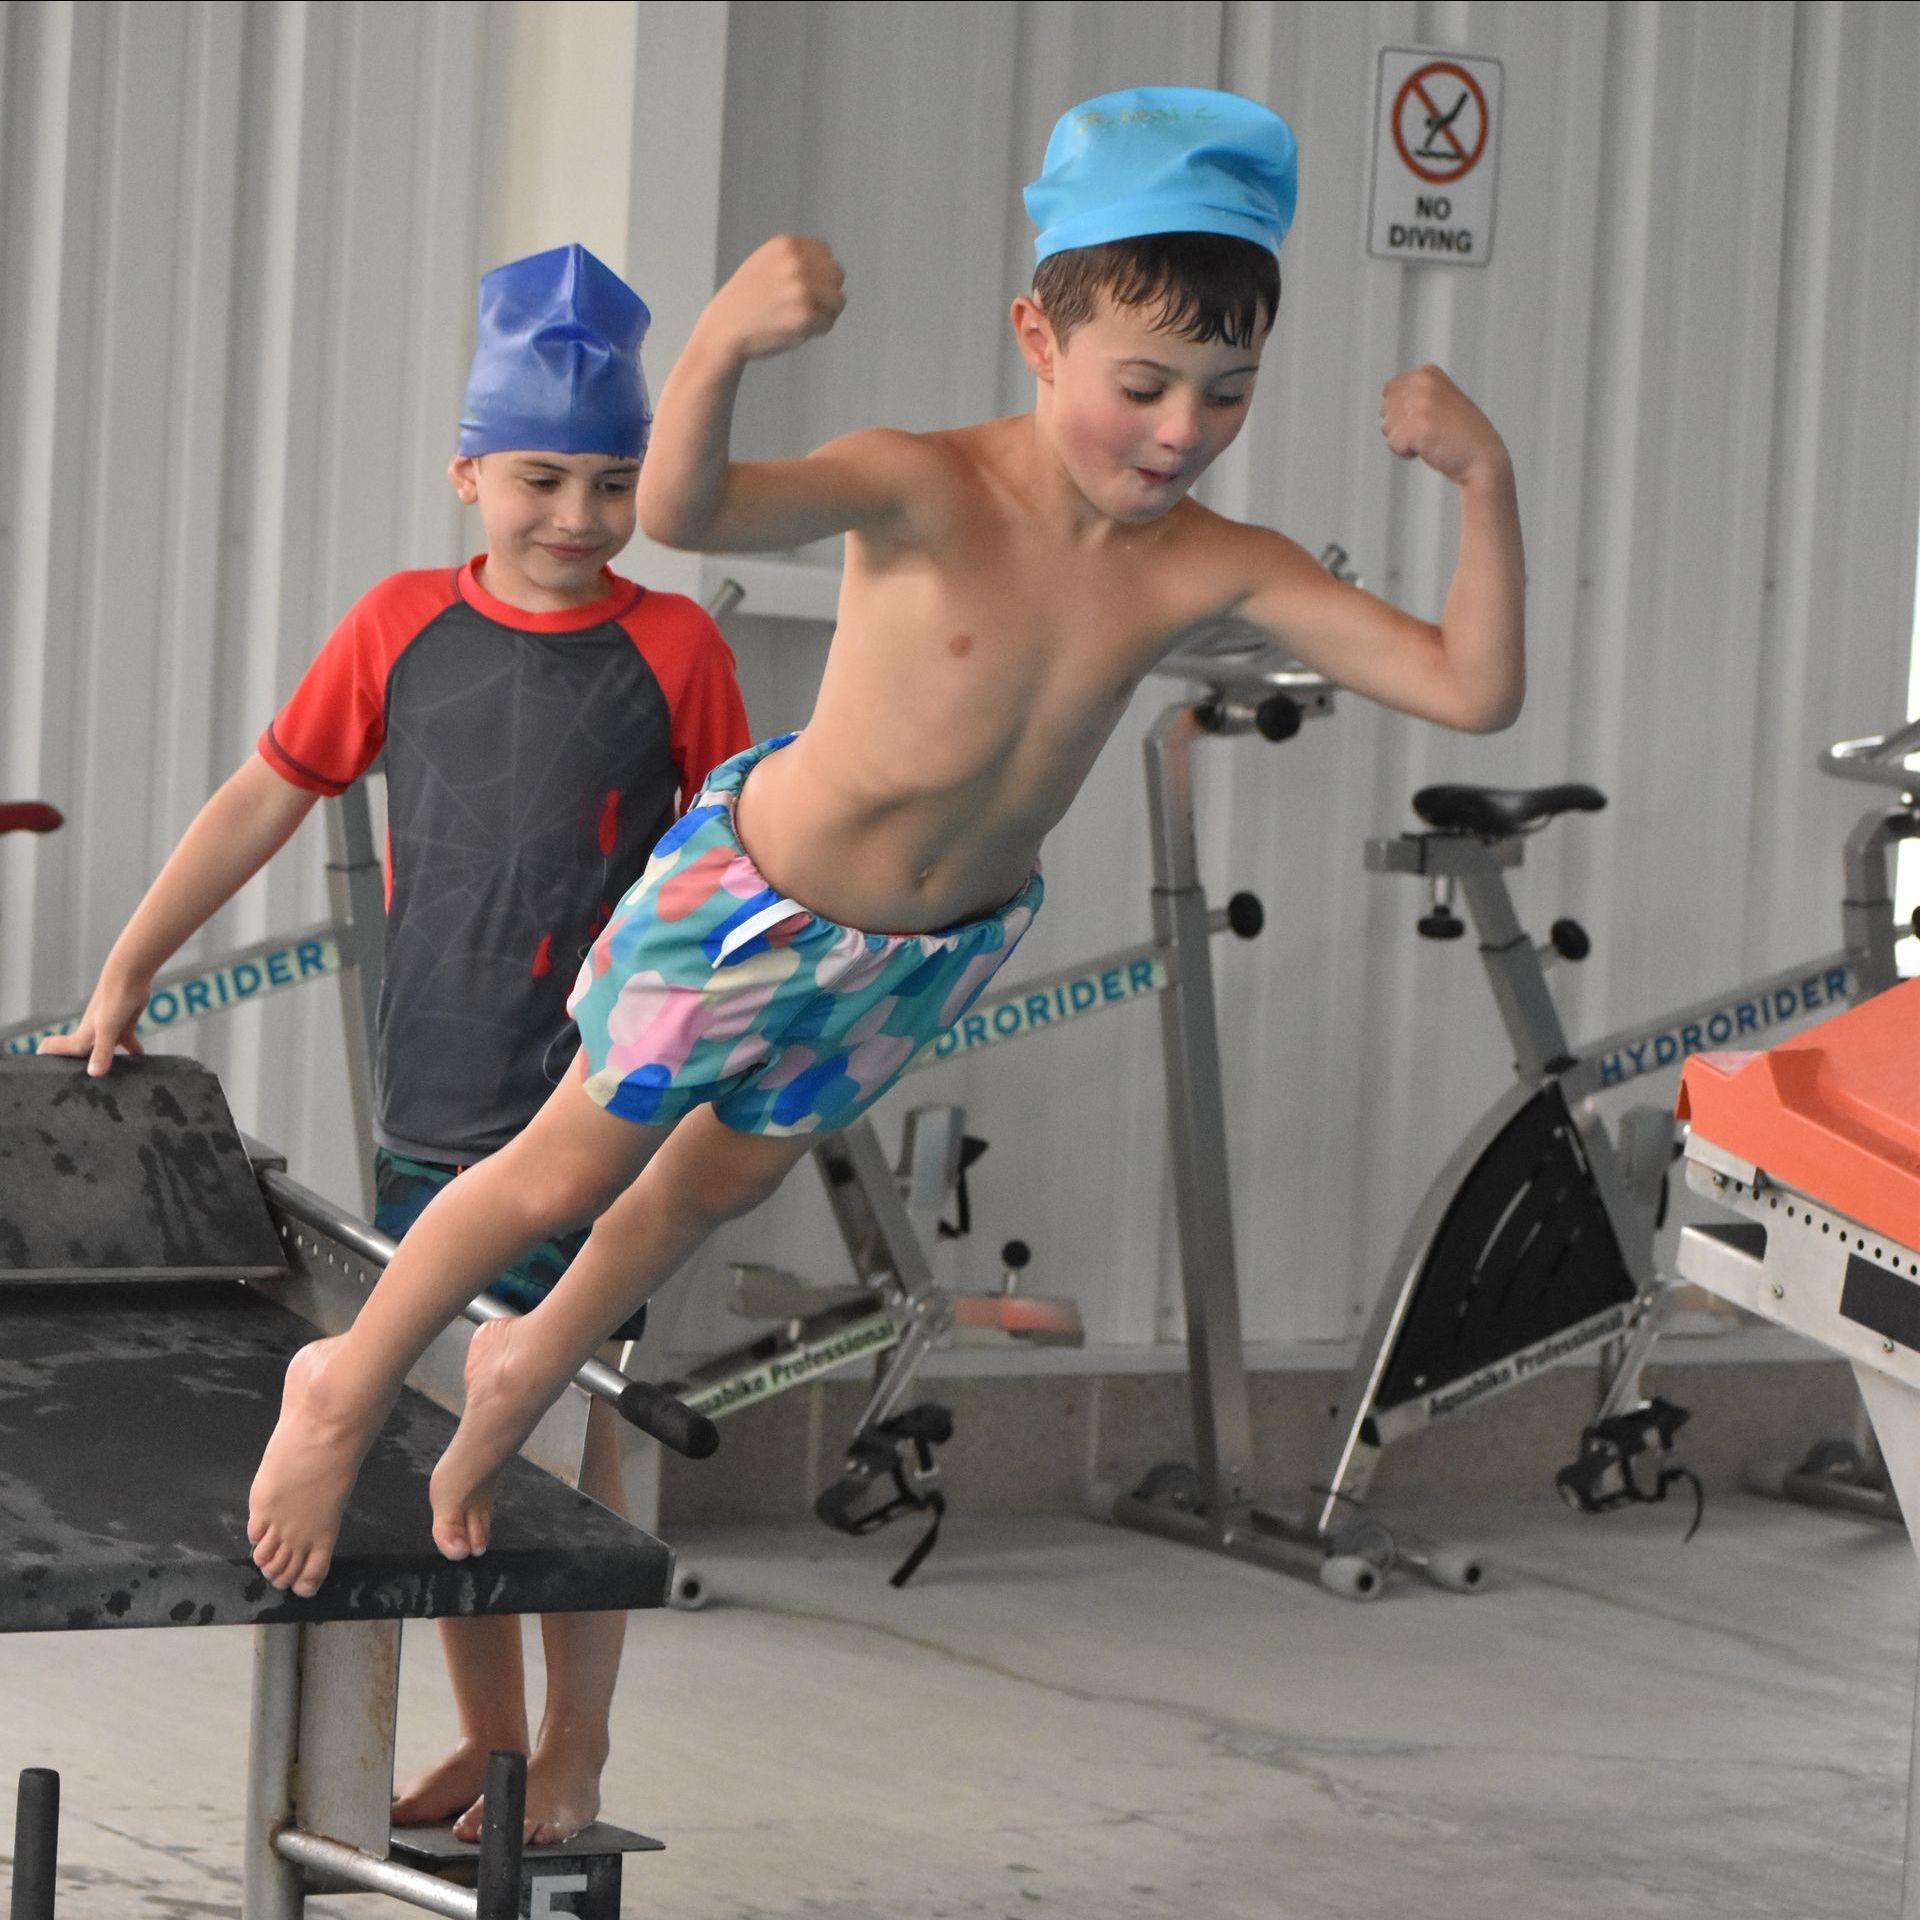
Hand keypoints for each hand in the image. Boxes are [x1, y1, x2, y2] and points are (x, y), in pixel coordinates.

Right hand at [35, 969, 149, 1075]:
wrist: (129, 976)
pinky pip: (127, 1042)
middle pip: (80, 1053)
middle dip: (78, 1066)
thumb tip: (94, 1074)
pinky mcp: (124, 1024)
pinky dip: (132, 1051)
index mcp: (82, 1036)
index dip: (48, 1055)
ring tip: (113, 1079)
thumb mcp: (107, 1029)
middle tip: (77, 1084)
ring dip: (107, 1061)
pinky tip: (140, 1060)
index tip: (39, 1069)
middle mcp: (92, 1034)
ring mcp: (108, 1029)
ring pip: (105, 1050)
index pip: (57, 1047)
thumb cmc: (113, 1000)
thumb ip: (102, 1052)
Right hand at [703, 236, 846, 362]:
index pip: (827, 255)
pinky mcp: (805, 315)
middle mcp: (796, 262)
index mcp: (787, 245)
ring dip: (824, 313)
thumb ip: (796, 258)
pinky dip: (816, 331)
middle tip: (802, 306)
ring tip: (800, 317)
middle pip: (837, 276)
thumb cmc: (747, 300)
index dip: (819, 274)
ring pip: (838, 301)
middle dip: (825, 293)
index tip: (801, 287)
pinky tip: (794, 329)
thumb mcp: (767, 262)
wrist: (725, 329)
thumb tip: (830, 262)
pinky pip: (828, 324)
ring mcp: (801, 289)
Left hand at [1379, 365, 1507, 486]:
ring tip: (1430, 438)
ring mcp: (1420, 404)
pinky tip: (1428, 448)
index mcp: (1427, 372)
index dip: (1402, 411)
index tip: (1427, 416)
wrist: (1482, 458)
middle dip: (1401, 425)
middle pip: (1385, 410)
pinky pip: (1393, 444)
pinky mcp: (1418, 427)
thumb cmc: (1459, 433)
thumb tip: (1384, 394)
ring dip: (1404, 439)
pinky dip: (1406, 452)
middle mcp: (1422, 383)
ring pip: (1387, 427)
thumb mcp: (1439, 398)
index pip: (1388, 391)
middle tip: (1429, 430)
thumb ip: (1414, 391)